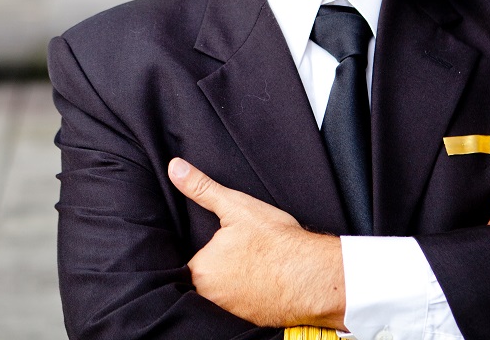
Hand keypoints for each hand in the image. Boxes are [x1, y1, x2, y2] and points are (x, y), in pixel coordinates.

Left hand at [168, 157, 346, 328]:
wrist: (313, 275)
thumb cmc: (275, 242)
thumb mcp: (235, 206)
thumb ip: (201, 188)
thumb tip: (175, 168)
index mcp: (201, 270)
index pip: (187, 262)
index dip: (203, 251)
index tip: (218, 245)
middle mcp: (211, 297)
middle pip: (204, 280)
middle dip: (218, 267)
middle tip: (239, 254)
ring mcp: (232, 312)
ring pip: (223, 294)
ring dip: (232, 283)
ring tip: (251, 266)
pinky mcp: (253, 321)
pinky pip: (243, 306)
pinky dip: (249, 295)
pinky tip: (262, 281)